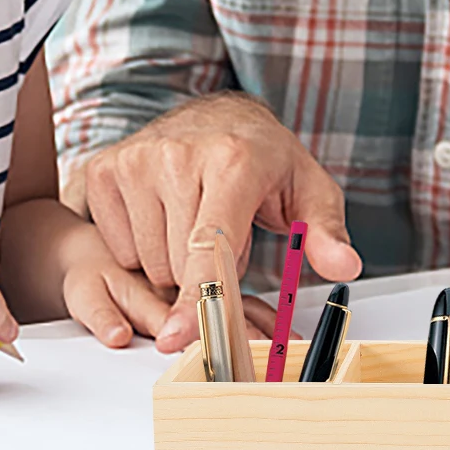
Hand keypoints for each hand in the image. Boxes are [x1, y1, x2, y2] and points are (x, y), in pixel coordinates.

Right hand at [74, 93, 360, 351]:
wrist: (216, 114)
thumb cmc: (263, 158)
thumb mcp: (308, 191)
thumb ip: (325, 232)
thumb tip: (344, 264)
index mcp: (232, 161)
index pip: (211, 243)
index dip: (198, 295)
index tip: (180, 335)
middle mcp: (177, 154)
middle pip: (180, 266)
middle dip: (206, 274)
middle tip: (227, 236)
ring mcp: (135, 160)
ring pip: (148, 262)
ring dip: (174, 262)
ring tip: (196, 223)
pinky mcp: (105, 169)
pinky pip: (120, 248)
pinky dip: (143, 246)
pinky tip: (164, 215)